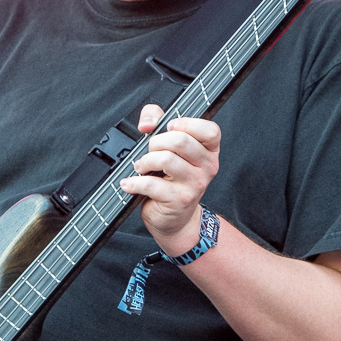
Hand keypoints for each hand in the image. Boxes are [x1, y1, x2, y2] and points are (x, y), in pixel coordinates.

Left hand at [119, 103, 219, 256]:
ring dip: (145, 161)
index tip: (169, 126)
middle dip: (156, 142)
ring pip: (166, 159)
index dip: (187, 123)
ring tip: (141, 167)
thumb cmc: (171, 180)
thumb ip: (157, 121)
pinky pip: (152, 184)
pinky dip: (135, 182)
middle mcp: (207, 167)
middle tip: (149, 151)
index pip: (210, 130)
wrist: (175, 218)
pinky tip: (130, 183)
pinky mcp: (179, 200)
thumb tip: (147, 123)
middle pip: (181, 141)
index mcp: (209, 151)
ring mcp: (195, 184)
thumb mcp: (168, 148)